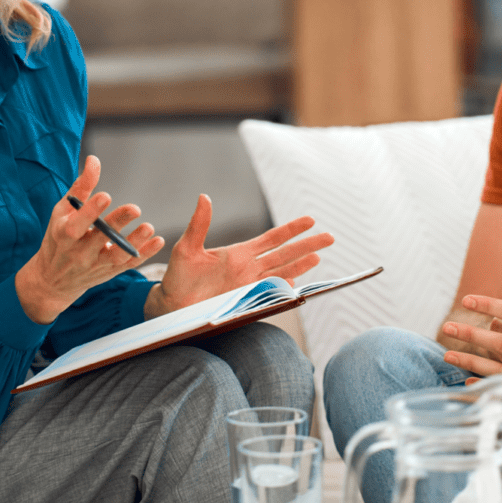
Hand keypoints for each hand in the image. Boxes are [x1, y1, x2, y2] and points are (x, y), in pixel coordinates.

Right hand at [16, 155, 163, 323]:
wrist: (53, 280)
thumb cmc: (58, 238)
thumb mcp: (62, 212)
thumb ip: (81, 187)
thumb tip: (94, 160)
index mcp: (64, 234)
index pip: (76, 225)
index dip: (90, 211)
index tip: (106, 196)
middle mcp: (79, 252)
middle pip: (99, 238)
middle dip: (117, 223)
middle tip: (135, 208)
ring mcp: (96, 264)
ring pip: (116, 256)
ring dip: (134, 242)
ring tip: (148, 227)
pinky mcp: (110, 272)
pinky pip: (129, 264)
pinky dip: (144, 254)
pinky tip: (158, 241)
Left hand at [146, 194, 334, 317]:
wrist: (171, 306)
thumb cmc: (177, 277)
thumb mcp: (187, 247)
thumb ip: (199, 224)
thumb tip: (204, 197)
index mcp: (239, 253)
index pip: (272, 239)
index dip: (291, 230)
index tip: (310, 220)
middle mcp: (249, 269)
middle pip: (285, 254)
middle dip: (307, 245)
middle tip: (330, 237)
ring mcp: (249, 286)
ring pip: (282, 273)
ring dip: (301, 265)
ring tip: (319, 257)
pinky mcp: (245, 301)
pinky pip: (270, 294)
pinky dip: (283, 289)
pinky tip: (296, 284)